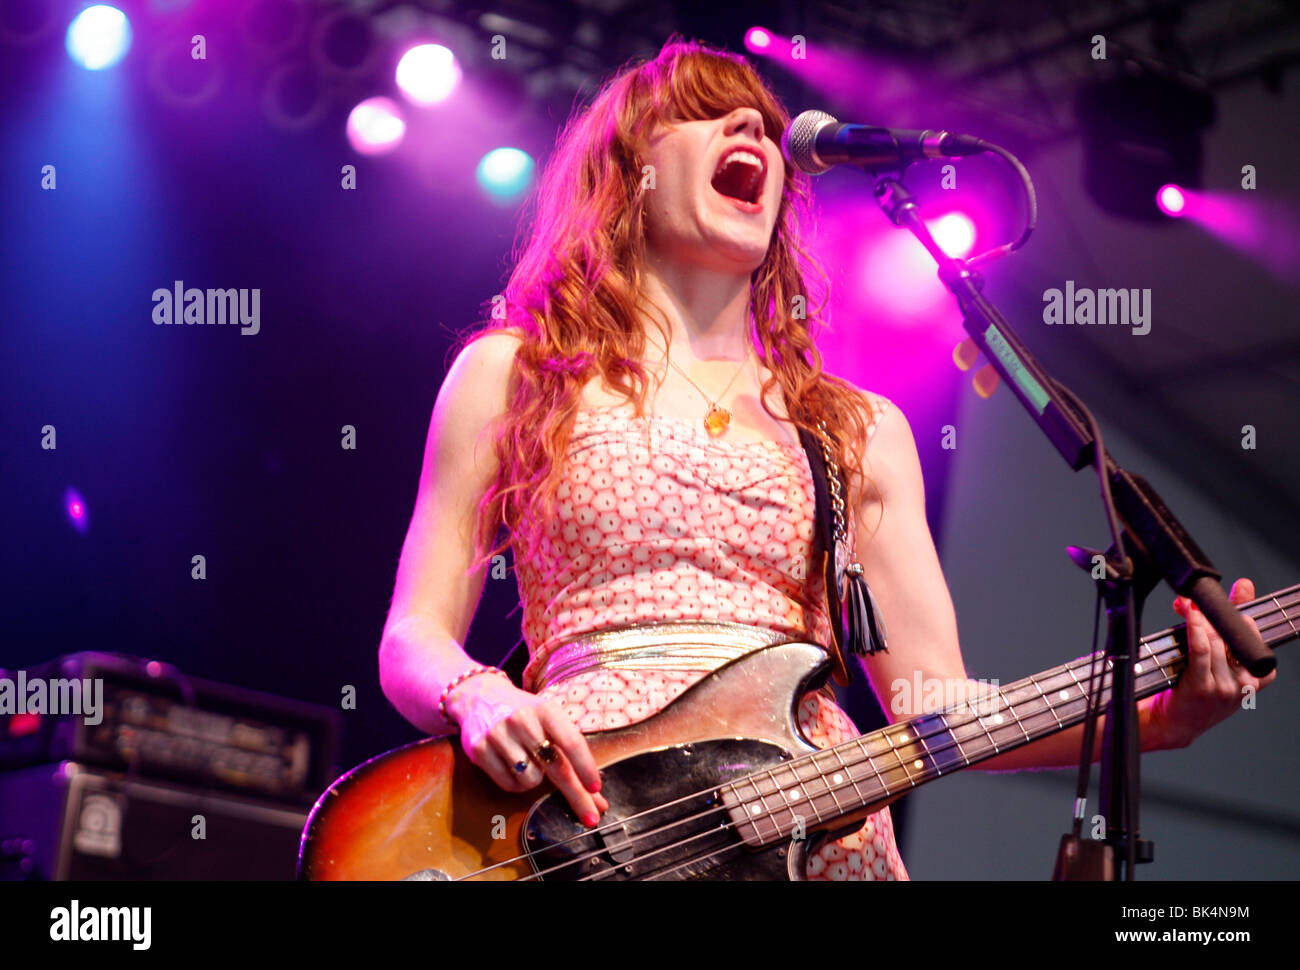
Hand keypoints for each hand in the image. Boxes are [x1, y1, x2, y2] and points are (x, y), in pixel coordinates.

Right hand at [447, 674, 608, 826]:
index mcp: (545, 710)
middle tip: (591, 817)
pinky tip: (512, 766)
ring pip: (531, 780)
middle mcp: (522, 721)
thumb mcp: (549, 720)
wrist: (480, 697)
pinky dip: (516, 783)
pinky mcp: (479, 750)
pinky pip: (509, 784)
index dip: (585, 767)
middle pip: (556, 767)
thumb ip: (571, 753)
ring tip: (529, 761)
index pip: (571, 742)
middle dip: (576, 795)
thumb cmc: (525, 713)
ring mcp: (499, 735)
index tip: (596, 788)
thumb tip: (596, 794)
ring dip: (536, 779)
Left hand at [1144, 578, 1276, 749]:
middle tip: (1195, 599)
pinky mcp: (1203, 686)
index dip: (1242, 615)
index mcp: (1256, 678)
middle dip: (1213, 614)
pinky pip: (1201, 650)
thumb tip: (1246, 586)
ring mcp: (1225, 687)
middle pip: (1232, 636)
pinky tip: (1190, 615)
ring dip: (1198, 618)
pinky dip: (1195, 629)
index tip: (1238, 592)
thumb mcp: (1222, 659)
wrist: (1174, 722)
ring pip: (1215, 641)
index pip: (1255, 638)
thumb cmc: (1197, 689)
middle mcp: (1244, 684)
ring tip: (1185, 605)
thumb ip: (1233, 623)